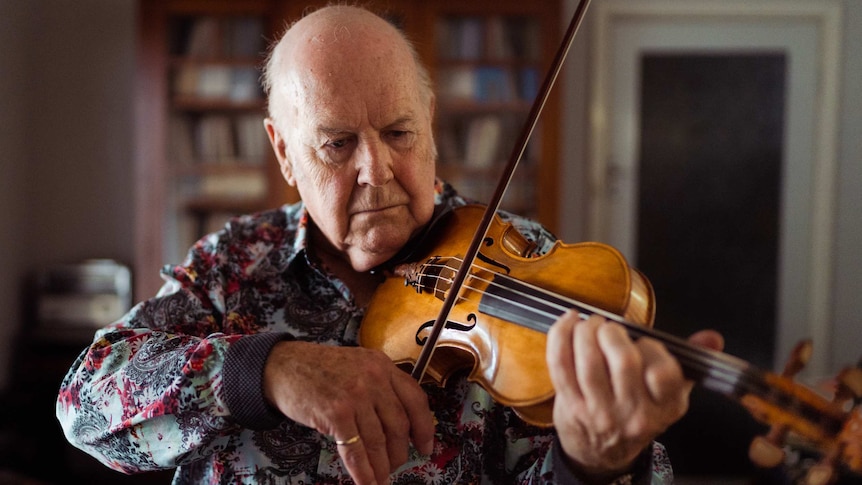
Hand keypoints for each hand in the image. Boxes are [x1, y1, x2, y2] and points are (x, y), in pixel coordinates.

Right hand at [263, 341, 434, 484]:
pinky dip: (363, 472)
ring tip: (380, 479)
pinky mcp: (336, 413)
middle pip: (399, 425)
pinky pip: (355, 450)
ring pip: (379, 441)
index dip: (424, 428)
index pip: (416, 399)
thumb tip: (401, 424)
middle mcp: (373, 378)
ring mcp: (355, 395)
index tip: (426, 445)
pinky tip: (366, 482)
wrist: (283, 366)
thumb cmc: (319, 369)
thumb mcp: (358, 365)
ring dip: (381, 467)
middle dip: (400, 452)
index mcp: (383, 365)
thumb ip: (380, 386)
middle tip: (397, 465)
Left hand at [546, 312, 722, 480]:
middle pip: (624, 361)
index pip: (664, 373)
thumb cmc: (635, 411)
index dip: (652, 348)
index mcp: (665, 406)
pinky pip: (560, 364)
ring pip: (589, 362)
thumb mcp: (669, 392)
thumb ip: (689, 360)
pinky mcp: (571, 404)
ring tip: (590, 325)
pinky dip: (561, 336)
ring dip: (587, 332)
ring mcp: (600, 411)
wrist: (601, 451)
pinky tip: (569, 323)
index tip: (644, 342)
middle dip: (614, 333)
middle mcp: (634, 412)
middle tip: (610, 327)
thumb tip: (712, 338)